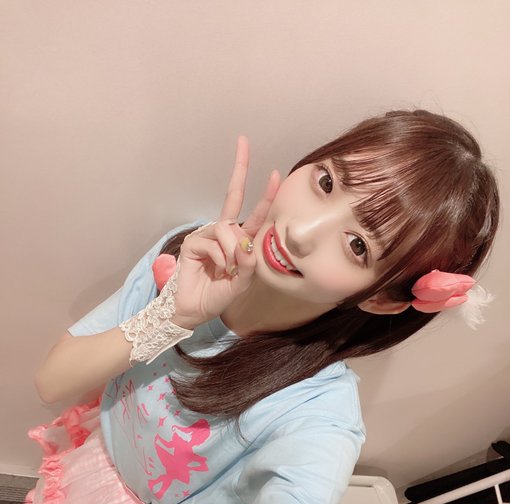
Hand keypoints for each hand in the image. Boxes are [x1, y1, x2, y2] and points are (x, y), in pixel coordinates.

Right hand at [170, 137, 279, 328]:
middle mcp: (224, 233)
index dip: (265, 194)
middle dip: (240, 169)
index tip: (276, 173)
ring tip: (226, 270)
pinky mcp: (193, 241)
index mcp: (240, 242)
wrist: (194, 310)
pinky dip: (220, 257)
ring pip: (227, 229)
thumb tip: (245, 243)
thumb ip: (248, 264)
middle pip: (233, 195)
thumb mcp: (242, 282)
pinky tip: (216, 269)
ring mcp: (207, 235)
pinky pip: (213, 241)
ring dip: (232, 251)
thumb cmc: (218, 296)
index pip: (254, 214)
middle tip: (243, 141)